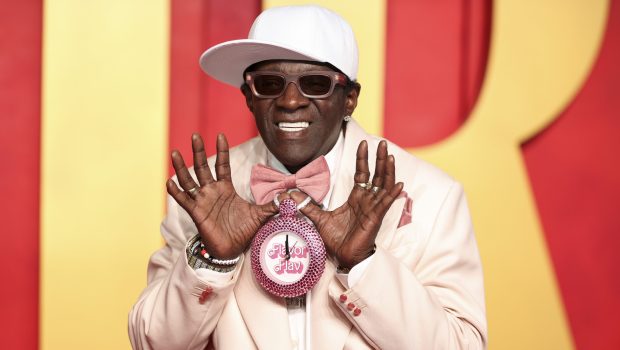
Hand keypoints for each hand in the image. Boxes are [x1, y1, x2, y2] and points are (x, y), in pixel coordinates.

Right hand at [166, 133, 277, 258]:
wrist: (232, 250)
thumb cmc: (243, 231)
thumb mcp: (261, 215)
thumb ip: (273, 205)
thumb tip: (290, 197)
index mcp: (226, 189)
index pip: (222, 165)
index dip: (222, 150)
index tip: (220, 135)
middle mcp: (211, 191)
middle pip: (203, 167)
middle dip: (199, 151)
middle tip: (195, 135)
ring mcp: (202, 201)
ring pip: (189, 180)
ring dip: (181, 167)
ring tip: (175, 153)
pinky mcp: (196, 213)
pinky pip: (184, 200)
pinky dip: (176, 192)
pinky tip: (169, 181)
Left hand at [290, 140, 402, 268]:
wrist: (344, 257)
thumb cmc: (337, 239)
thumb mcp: (319, 218)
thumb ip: (307, 205)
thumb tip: (290, 195)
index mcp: (356, 198)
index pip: (362, 174)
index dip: (363, 159)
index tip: (362, 143)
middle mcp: (367, 200)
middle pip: (376, 175)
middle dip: (379, 159)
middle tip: (382, 143)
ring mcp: (373, 208)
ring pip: (383, 186)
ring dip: (388, 171)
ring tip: (390, 157)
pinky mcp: (375, 218)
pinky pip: (385, 204)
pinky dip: (392, 194)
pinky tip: (398, 184)